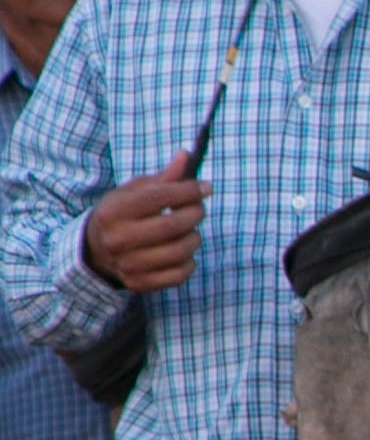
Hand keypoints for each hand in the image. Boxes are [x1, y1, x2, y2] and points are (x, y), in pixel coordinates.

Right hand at [81, 152, 205, 291]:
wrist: (94, 251)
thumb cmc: (122, 215)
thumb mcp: (133, 192)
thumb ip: (162, 178)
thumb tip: (187, 156)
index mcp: (113, 211)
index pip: (159, 197)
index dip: (188, 191)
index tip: (205, 187)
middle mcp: (117, 239)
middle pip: (173, 225)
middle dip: (195, 213)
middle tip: (199, 209)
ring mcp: (128, 264)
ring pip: (180, 251)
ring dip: (194, 238)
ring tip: (190, 231)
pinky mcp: (139, 284)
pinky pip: (180, 274)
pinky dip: (190, 262)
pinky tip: (183, 252)